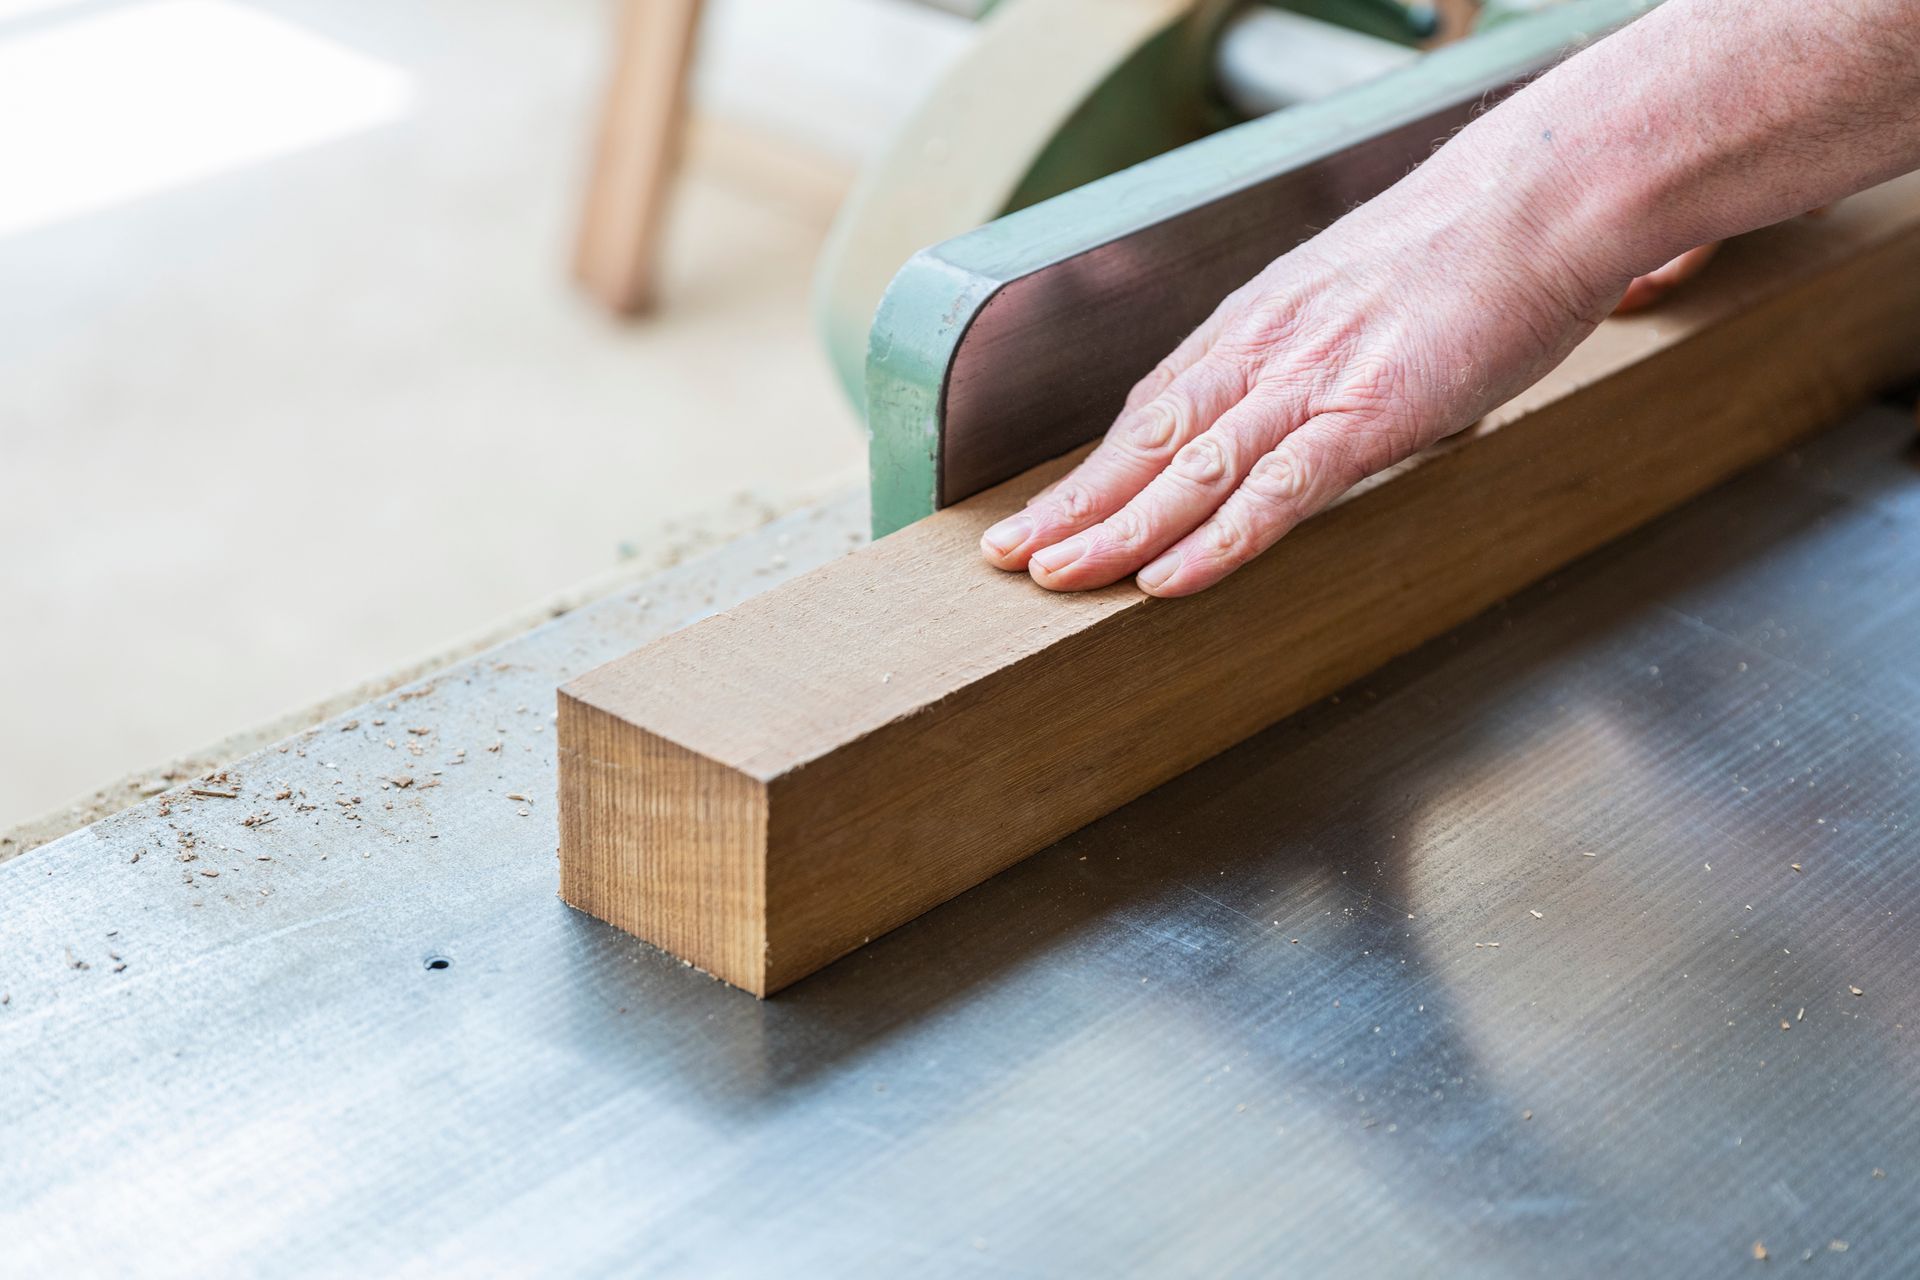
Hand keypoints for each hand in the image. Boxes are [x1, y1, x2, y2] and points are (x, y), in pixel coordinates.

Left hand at [977, 159, 1631, 596]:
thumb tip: (1302, 405)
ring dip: (1116, 530)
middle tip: (1006, 557)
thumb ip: (1315, 352)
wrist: (1545, 194)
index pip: (1152, 408)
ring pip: (1190, 469)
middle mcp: (1264, 349)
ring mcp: (1312, 380)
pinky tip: (1167, 580)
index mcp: (1258, 323)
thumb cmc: (1468, 245)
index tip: (1047, 510)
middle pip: (1145, 441)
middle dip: (1071, 505)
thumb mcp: (1359, 296)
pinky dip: (1219, 540)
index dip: (1095, 467)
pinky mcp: (1370, 411)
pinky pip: (1280, 489)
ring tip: (1054, 578)